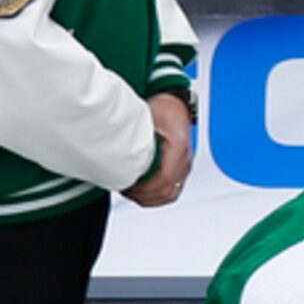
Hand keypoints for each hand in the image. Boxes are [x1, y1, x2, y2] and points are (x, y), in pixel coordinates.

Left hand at [124, 92, 194, 206]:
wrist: (173, 105)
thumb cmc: (163, 109)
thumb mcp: (147, 117)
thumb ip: (136, 135)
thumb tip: (118, 150)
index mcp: (179, 146)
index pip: (165, 178)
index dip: (145, 187)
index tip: (128, 185)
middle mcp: (184, 159)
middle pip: (167, 191)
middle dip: (144, 195)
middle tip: (124, 187)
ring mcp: (183, 166)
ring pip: (169, 195)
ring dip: (148, 197)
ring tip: (131, 190)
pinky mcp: (179, 170)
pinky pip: (170, 191)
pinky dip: (155, 196)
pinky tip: (141, 190)